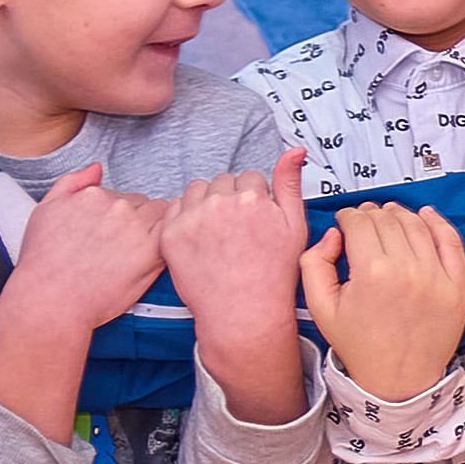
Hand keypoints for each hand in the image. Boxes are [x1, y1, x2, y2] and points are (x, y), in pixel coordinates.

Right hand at [0, 164, 169, 438]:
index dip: (121, 218)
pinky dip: (167, 245)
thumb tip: (97, 168)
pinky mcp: (150, 252)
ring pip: (161, 218)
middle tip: (125, 249)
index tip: (112, 237)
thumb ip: (71, 183)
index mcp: (94, 194)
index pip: (124, 196)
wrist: (50, 300)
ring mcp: (135, 228)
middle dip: (139, 223)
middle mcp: (116, 206)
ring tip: (136, 257)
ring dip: (155, 232)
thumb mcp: (45, 211)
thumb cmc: (43, 262)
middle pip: (145, 205)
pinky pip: (170, 236)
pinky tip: (152, 259)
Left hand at [162, 150, 311, 423]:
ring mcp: (191, 218)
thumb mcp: (295, 226)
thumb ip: (290, 183)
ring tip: (218, 234)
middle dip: (230, 199)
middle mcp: (219, 203)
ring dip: (206, 203)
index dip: (255, 201)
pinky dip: (186, 218)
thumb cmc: (274, 273)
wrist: (243, 313)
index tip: (255, 224)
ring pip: (198, 190)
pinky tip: (201, 239)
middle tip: (237, 231)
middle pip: (223, 182)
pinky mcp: (170, 234)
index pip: (250, 180)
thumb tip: (294, 150)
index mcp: (251, 197)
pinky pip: (176, 208)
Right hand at [300, 203, 464, 403]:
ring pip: (417, 224)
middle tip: (364, 220)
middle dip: (371, 214)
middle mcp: (407, 270)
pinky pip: (450, 240)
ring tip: (389, 216)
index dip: (348, 216)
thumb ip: (314, 263)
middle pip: (387, 220)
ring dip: (400, 214)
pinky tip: (426, 215)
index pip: (359, 223)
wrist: (399, 381)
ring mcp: (437, 276)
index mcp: (371, 274)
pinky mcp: (458, 285)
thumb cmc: (361, 346)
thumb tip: (333, 234)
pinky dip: (438, 222)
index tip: (345, 221)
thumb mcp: (321, 308)